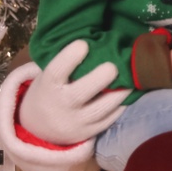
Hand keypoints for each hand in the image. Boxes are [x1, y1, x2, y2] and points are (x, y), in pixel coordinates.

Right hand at [11, 40, 128, 145]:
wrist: (40, 127)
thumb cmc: (51, 90)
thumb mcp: (49, 77)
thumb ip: (67, 64)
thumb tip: (97, 38)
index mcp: (49, 86)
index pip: (56, 71)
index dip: (69, 58)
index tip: (83, 44)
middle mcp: (61, 104)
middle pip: (80, 93)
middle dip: (98, 79)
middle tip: (113, 66)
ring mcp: (76, 121)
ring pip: (100, 109)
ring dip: (119, 94)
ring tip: (132, 79)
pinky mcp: (89, 132)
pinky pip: (108, 120)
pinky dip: (121, 107)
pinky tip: (130, 93)